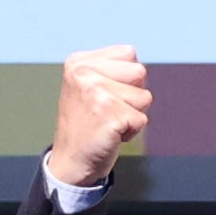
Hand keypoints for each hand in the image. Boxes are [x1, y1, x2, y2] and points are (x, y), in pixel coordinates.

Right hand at [46, 45, 150, 188]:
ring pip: (144, 97)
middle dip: (133, 95)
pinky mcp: (110, 115)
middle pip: (140, 72)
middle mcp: (84, 73)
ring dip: (132, 114)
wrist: (71, 160)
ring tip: (108, 122)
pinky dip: (131, 132)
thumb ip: (110, 70)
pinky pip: (142, 120)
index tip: (106, 94)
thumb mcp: (87, 86)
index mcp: (79, 62)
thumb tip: (139, 68)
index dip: (127, 77)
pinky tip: (110, 134)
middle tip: (109, 110)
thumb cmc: (85, 124)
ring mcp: (96, 93)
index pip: (128, 53)